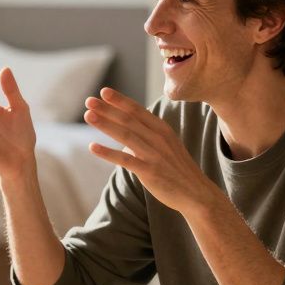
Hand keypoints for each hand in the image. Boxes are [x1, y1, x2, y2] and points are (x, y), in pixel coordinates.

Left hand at [85, 88, 221, 215]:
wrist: (196, 193)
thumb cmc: (177, 169)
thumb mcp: (166, 147)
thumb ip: (146, 139)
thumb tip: (124, 142)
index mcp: (162, 129)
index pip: (138, 110)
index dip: (120, 100)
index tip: (104, 91)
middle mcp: (158, 138)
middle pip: (129, 119)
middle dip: (107, 109)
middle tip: (89, 101)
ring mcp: (154, 154)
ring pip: (126, 135)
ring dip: (105, 124)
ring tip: (88, 115)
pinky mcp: (150, 171)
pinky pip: (125, 160)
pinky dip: (108, 153)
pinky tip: (92, 147)